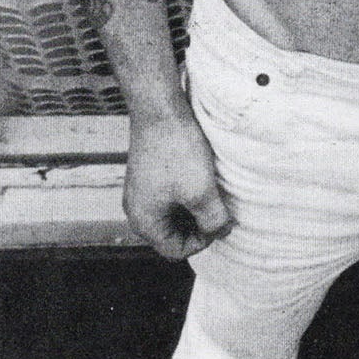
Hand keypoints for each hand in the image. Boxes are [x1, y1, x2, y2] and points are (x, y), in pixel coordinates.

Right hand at [124, 110, 232, 259]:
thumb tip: (221, 231)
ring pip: (173, 213)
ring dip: (194, 208)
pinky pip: (169, 195)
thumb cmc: (177, 151)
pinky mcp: (147, 174)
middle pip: (172, 234)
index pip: (176, 250)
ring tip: (212, 191)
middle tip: (220, 207)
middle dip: (198, 225)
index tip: (221, 220)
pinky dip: (186, 192)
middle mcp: (136, 210)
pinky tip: (201, 177)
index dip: (203, 241)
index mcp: (144, 221)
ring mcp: (140, 191)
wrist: (159, 109)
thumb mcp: (201, 191)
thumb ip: (213, 220)